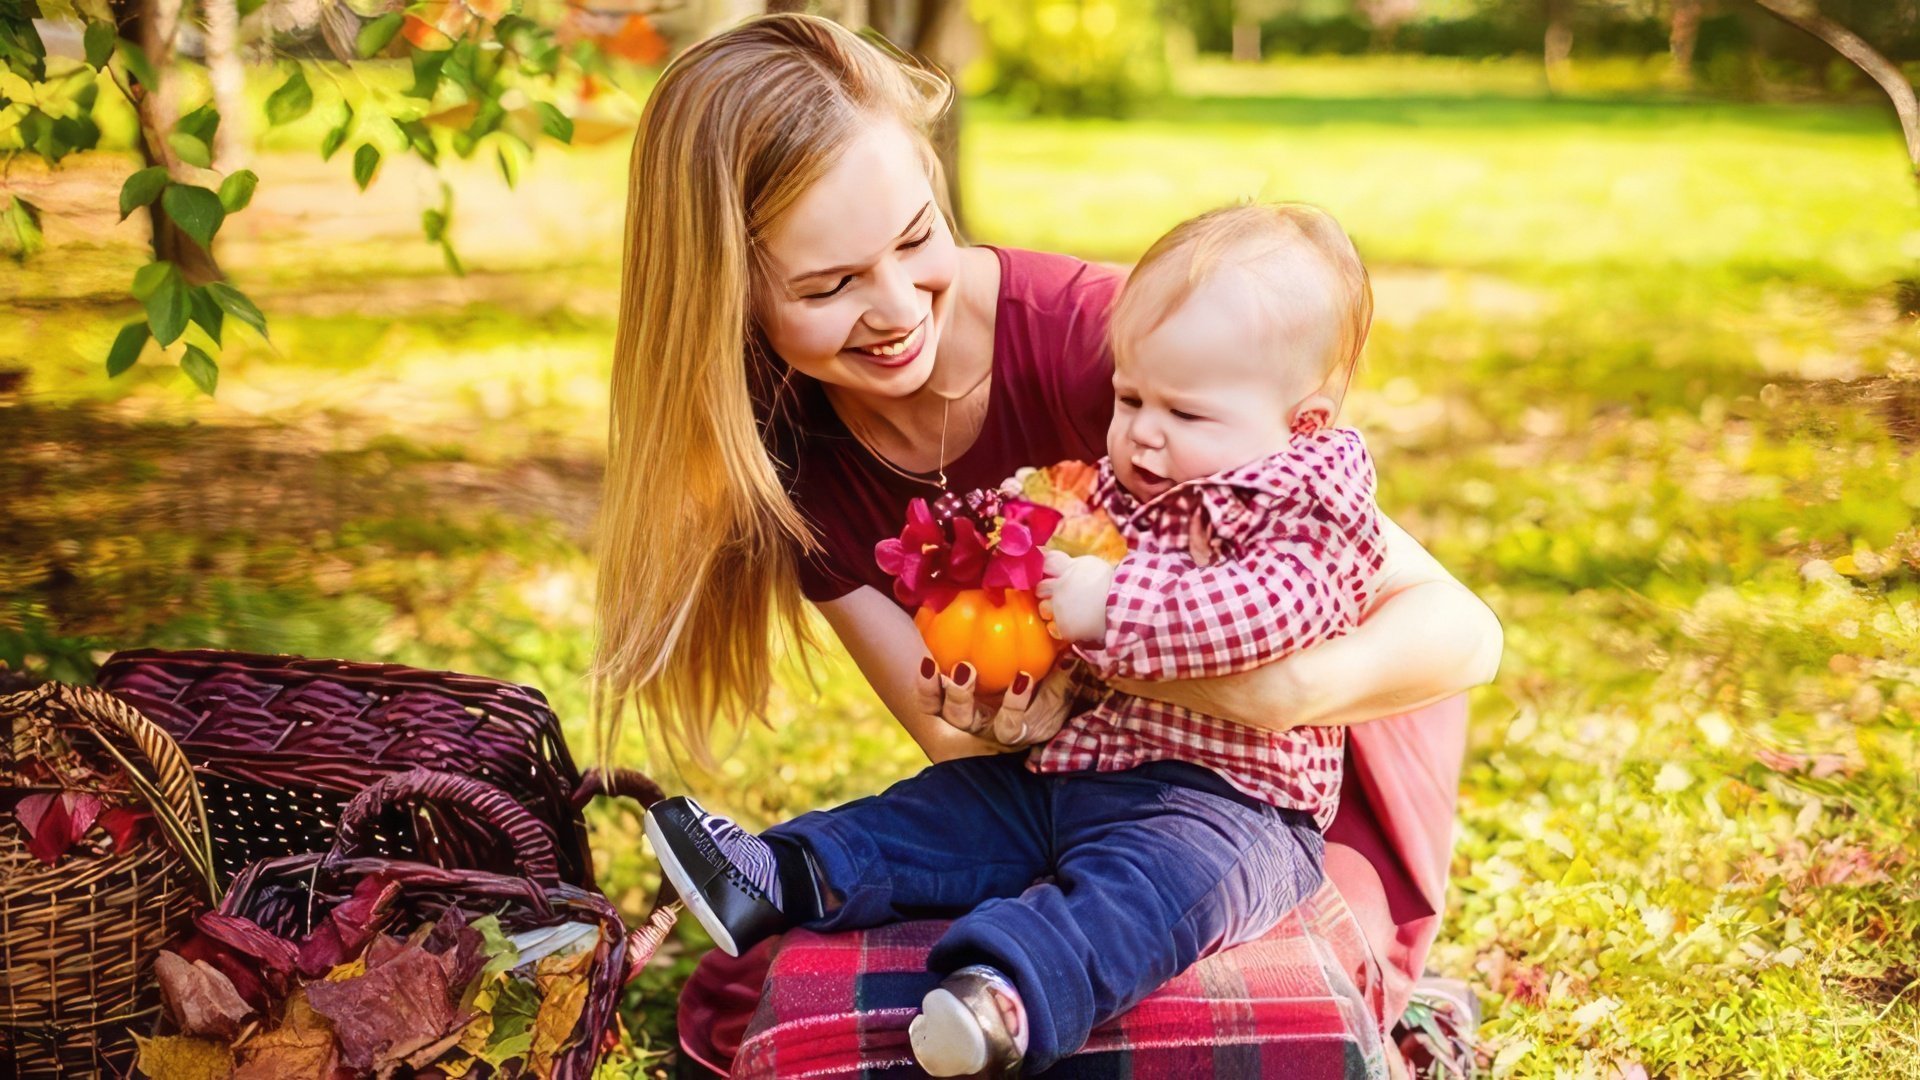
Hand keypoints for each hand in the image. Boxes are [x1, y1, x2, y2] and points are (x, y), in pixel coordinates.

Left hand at [912, 654, 1079, 748]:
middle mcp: (986, 726)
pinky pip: (931, 697)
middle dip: (961, 698)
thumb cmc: (1050, 687)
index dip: (1014, 706)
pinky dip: (925, 683)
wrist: (1025, 687)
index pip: (1011, 726)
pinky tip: (925, 658)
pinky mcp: (947, 700)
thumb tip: (1077, 654)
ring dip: (936, 690)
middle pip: (966, 721)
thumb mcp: (1062, 685)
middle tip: (965, 668)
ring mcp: (964, 714)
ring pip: (943, 711)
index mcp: (1016, 728)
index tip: (1022, 677)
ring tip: (932, 666)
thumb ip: (1069, 676)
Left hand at [1037, 550, 1113, 644]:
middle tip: (1057, 594)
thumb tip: (1064, 566)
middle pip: (1040, 587)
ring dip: (1050, 610)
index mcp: (1068, 568)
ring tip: (1065, 612)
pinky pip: (1053, 628)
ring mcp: (1059, 609)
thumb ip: (1074, 566)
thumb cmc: (1113, 585)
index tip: (1049, 571)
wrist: (1124, 608)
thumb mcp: (1093, 566)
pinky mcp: (1064, 627)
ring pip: (1043, 609)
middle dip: (1045, 591)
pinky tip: (1071, 625)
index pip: (1047, 561)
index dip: (1046, 567)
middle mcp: (1059, 587)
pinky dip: (1060, 627)